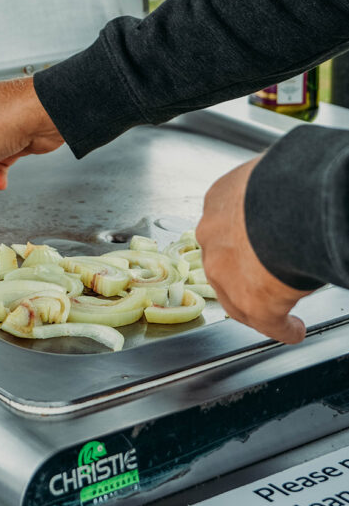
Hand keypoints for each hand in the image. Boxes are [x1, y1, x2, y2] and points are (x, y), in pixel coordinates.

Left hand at [196, 156, 311, 344]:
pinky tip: (294, 329)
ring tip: (278, 311)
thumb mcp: (266, 176)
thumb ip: (268, 189)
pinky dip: (283, 329)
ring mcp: (226, 272)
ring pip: (235, 297)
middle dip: (240, 273)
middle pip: (222, 262)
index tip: (252, 246)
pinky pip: (267, 323)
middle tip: (264, 278)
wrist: (290, 204)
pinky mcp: (250, 303)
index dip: (239, 238)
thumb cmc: (286, 180)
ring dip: (256, 304)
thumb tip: (289, 188)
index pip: (223, 224)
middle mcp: (212, 235)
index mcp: (218, 199)